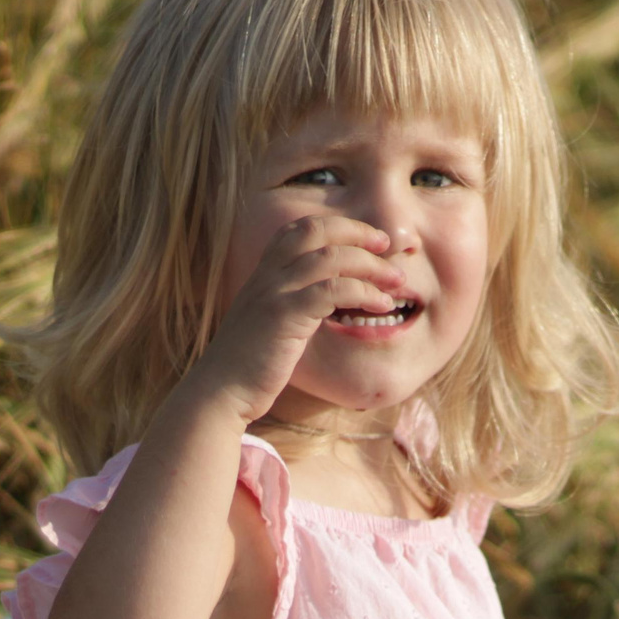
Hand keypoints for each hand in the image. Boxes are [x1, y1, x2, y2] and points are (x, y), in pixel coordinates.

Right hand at [182, 215, 402, 421]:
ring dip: (371, 265)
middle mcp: (267, 274)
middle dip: (358, 232)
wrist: (221, 392)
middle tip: (387, 246)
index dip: (338, 226)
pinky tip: (380, 305)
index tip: (369, 240)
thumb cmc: (249, 367)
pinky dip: (363, 292)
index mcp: (264, 272)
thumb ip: (295, 305)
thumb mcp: (270, 324)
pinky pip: (332, 289)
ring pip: (331, 257)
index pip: (301, 228)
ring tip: (397, 281)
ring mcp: (274, 292)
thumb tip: (333, 302)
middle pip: (317, 230)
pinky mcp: (284, 315)